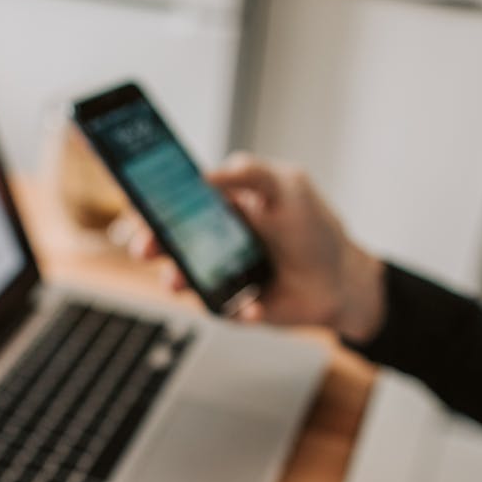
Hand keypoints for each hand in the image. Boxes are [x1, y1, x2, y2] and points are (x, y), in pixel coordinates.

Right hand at [129, 153, 387, 341]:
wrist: (341, 282)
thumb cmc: (315, 230)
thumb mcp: (288, 187)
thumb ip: (250, 172)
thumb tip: (205, 174)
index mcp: (222, 206)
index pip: (177, 200)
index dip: (154, 202)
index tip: (139, 206)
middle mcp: (215, 239)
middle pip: (169, 240)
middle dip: (151, 243)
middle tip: (145, 248)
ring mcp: (219, 273)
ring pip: (182, 277)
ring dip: (177, 279)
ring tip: (180, 283)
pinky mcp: (230, 305)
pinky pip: (218, 308)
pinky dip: (234, 308)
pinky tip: (253, 305)